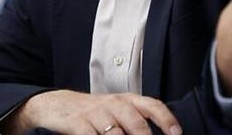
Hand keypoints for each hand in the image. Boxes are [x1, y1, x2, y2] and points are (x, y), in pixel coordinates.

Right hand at [4, 89, 181, 134]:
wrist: (55, 104)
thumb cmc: (92, 112)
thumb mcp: (115, 110)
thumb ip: (136, 121)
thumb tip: (162, 134)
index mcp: (126, 100)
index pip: (151, 105)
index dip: (166, 119)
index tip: (177, 134)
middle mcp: (113, 104)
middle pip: (136, 122)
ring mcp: (94, 113)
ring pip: (115, 133)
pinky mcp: (77, 123)